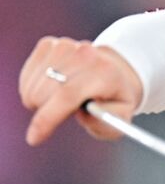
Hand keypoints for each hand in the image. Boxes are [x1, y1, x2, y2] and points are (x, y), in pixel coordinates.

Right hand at [18, 37, 143, 145]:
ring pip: (32, 87)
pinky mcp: (49, 44)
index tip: (34, 138)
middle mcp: (85, 55)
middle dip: (47, 111)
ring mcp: (65, 46)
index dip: (47, 118)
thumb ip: (105, 123)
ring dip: (41, 100)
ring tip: (63, 99)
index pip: (67, 95)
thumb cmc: (114, 99)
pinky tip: (53, 87)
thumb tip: (84, 114)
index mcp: (105, 74)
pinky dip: (34, 88)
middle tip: (66, 111)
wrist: (114, 71)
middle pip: (44, 93)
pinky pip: (26, 77)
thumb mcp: (120, 118)